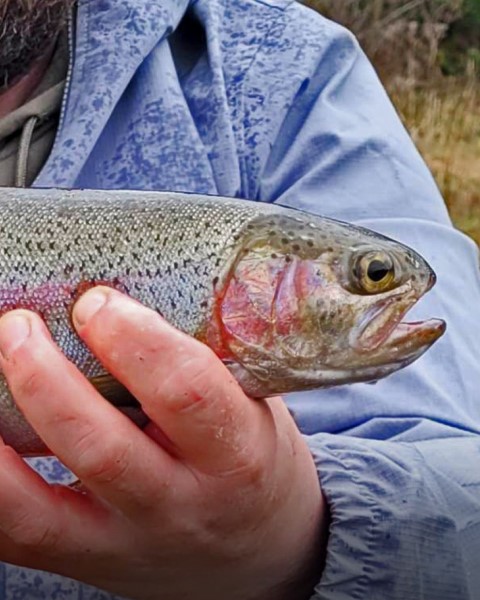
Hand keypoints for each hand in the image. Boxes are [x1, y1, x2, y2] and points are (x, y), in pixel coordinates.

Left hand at [0, 288, 326, 599]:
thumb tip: (130, 298)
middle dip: (46, 378)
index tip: (98, 302)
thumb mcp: (254, 410)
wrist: (258, 553)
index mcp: (237, 456)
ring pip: (36, 508)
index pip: (186, 392)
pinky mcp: (87, 562)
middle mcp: (180, 506)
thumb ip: (203, 365)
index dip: (135, 340)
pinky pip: (16, 536)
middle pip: (100, 448)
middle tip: (20, 325)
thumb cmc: (255, 462)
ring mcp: (127, 542)